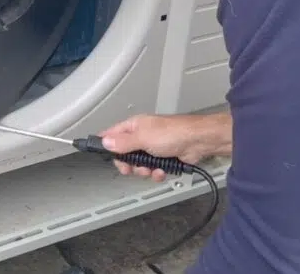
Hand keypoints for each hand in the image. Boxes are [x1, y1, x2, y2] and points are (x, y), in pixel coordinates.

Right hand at [99, 113, 230, 181]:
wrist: (199, 141)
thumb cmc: (174, 133)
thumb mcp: (143, 138)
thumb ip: (123, 142)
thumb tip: (105, 142)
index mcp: (134, 126)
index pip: (112, 135)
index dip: (106, 145)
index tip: (100, 154)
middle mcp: (142, 136)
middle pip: (124, 154)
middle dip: (128, 164)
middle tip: (130, 168)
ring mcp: (152, 147)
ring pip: (139, 164)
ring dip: (144, 170)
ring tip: (151, 169)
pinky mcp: (163, 158)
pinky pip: (153, 169)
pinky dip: (156, 172)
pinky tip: (162, 171)